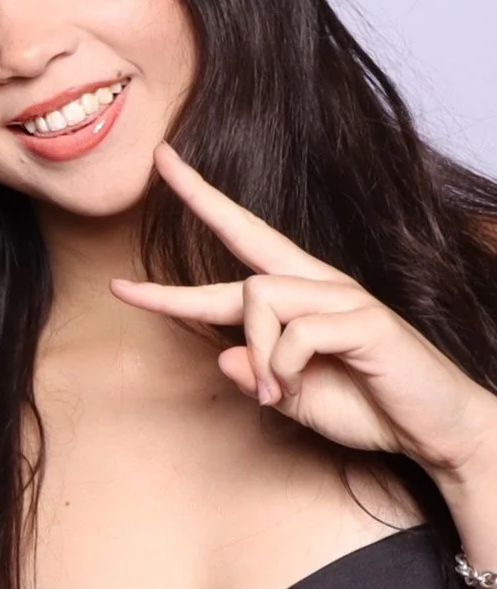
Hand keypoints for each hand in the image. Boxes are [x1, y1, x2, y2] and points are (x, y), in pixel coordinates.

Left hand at [112, 145, 496, 485]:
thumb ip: (256, 375)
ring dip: (255, 351)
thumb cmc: (370, 407)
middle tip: (161, 159)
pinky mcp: (367, 319)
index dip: (197, 231)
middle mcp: (320, 284)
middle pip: (248, 233)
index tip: (151, 211)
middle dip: (201, 198)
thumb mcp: (293, 396)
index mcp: (301, 295)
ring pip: (259, 296)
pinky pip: (296, 333)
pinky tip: (292, 388)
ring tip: (271, 392)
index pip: (241, 250)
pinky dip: (281, 368)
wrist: (436, 430)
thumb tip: (222, 356)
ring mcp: (345, 297)